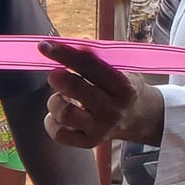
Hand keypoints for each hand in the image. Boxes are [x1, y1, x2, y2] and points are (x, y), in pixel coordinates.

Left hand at [41, 40, 162, 147]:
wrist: (140, 117)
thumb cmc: (123, 87)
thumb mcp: (120, 69)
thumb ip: (98, 57)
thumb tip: (79, 42)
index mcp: (123, 87)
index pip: (90, 66)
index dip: (64, 54)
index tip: (44, 46)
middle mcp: (113, 110)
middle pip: (75, 88)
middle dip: (58, 77)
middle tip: (55, 75)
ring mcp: (100, 129)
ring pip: (64, 113)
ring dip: (55, 100)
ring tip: (62, 97)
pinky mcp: (88, 142)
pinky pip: (58, 134)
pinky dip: (51, 122)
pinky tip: (58, 114)